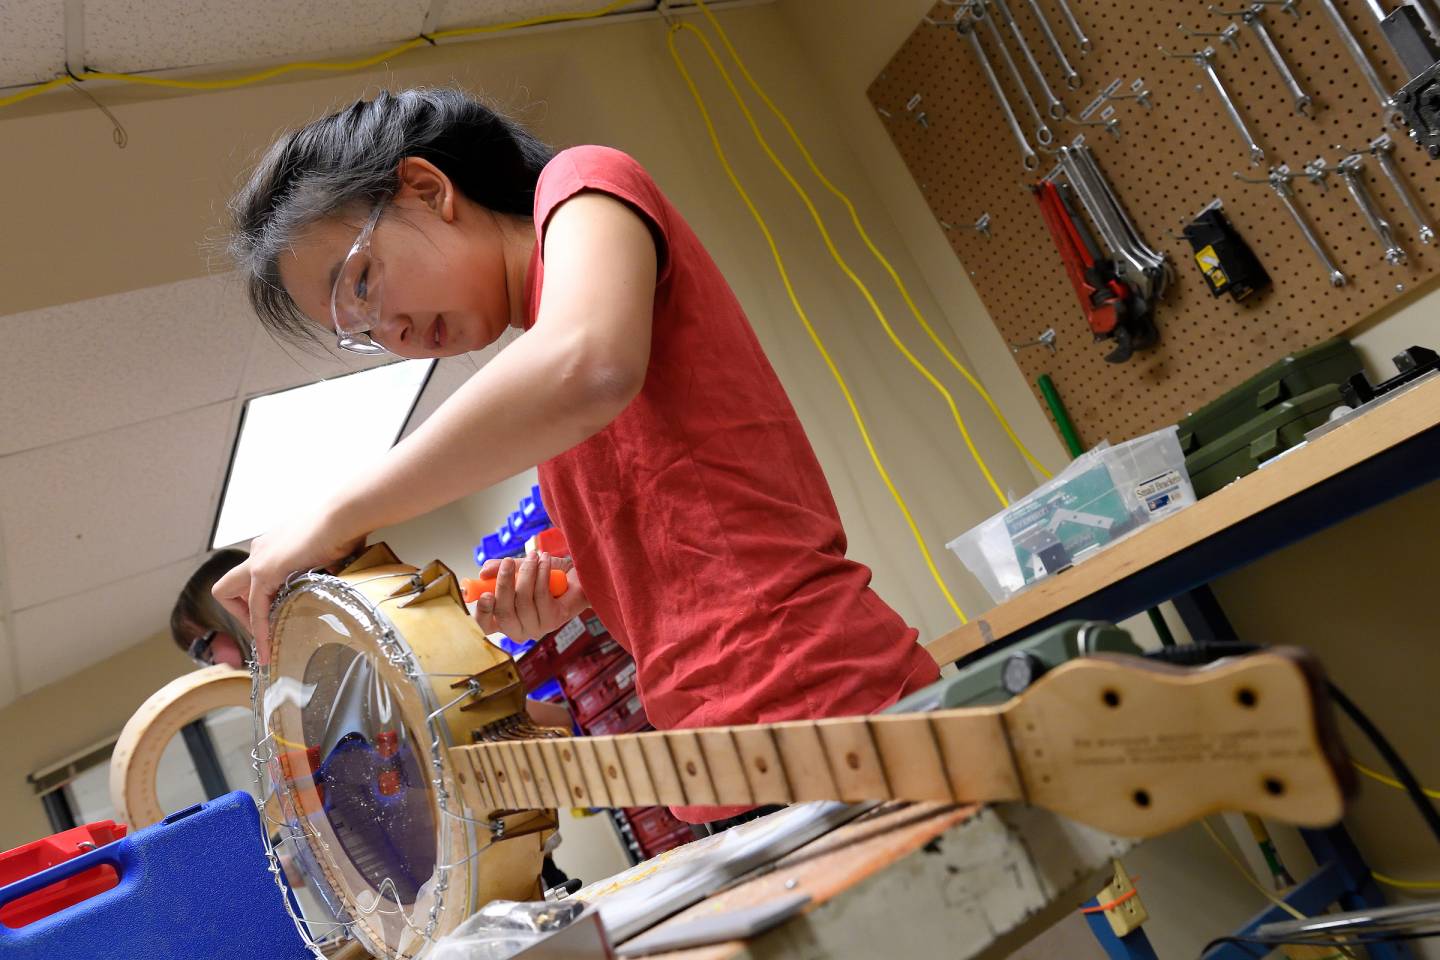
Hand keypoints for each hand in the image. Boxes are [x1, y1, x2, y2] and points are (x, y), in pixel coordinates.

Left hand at [212, 507, 365, 663]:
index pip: (254, 576)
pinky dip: (259, 630)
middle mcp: (260, 550)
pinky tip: (268, 648)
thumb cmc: (346, 529)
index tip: (280, 615)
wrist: (343, 517)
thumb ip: (327, 568)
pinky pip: (254, 608)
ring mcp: (258, 559)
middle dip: (241, 610)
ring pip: (230, 594)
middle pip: (231, 584)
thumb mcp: (331, 552)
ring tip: (265, 645)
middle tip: (265, 628)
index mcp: (275, 544)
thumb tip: (342, 585)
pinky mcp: (263, 571)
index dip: (261, 599)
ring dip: (246, 621)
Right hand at [473, 552, 587, 640]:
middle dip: (504, 584)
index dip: (483, 612)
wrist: (577, 578)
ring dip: (527, 573)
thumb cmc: (545, 576)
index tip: (485, 594)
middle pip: (504, 613)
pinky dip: (542, 574)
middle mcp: (519, 630)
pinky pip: (541, 595)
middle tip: (507, 562)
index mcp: (505, 621)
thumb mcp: (519, 569)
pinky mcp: (554, 620)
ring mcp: (537, 628)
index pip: (486, 625)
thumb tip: (483, 571)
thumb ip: (500, 570)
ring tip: (533, 555)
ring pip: (524, 602)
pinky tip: (545, 560)